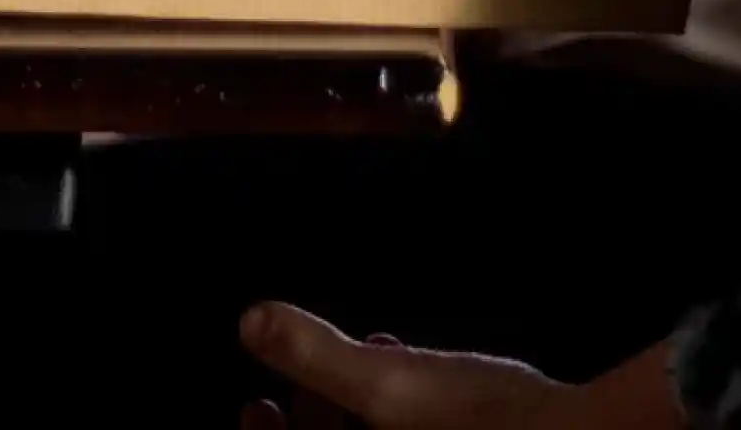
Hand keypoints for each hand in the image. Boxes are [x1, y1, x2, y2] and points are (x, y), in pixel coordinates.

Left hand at [240, 308, 578, 428]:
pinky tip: (421, 370)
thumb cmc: (491, 427)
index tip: (260, 405)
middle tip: (302, 384)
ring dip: (364, 413)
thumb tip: (249, 320)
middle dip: (319, 422)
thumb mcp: (391, 386)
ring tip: (376, 352)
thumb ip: (318, 355)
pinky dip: (409, 420)